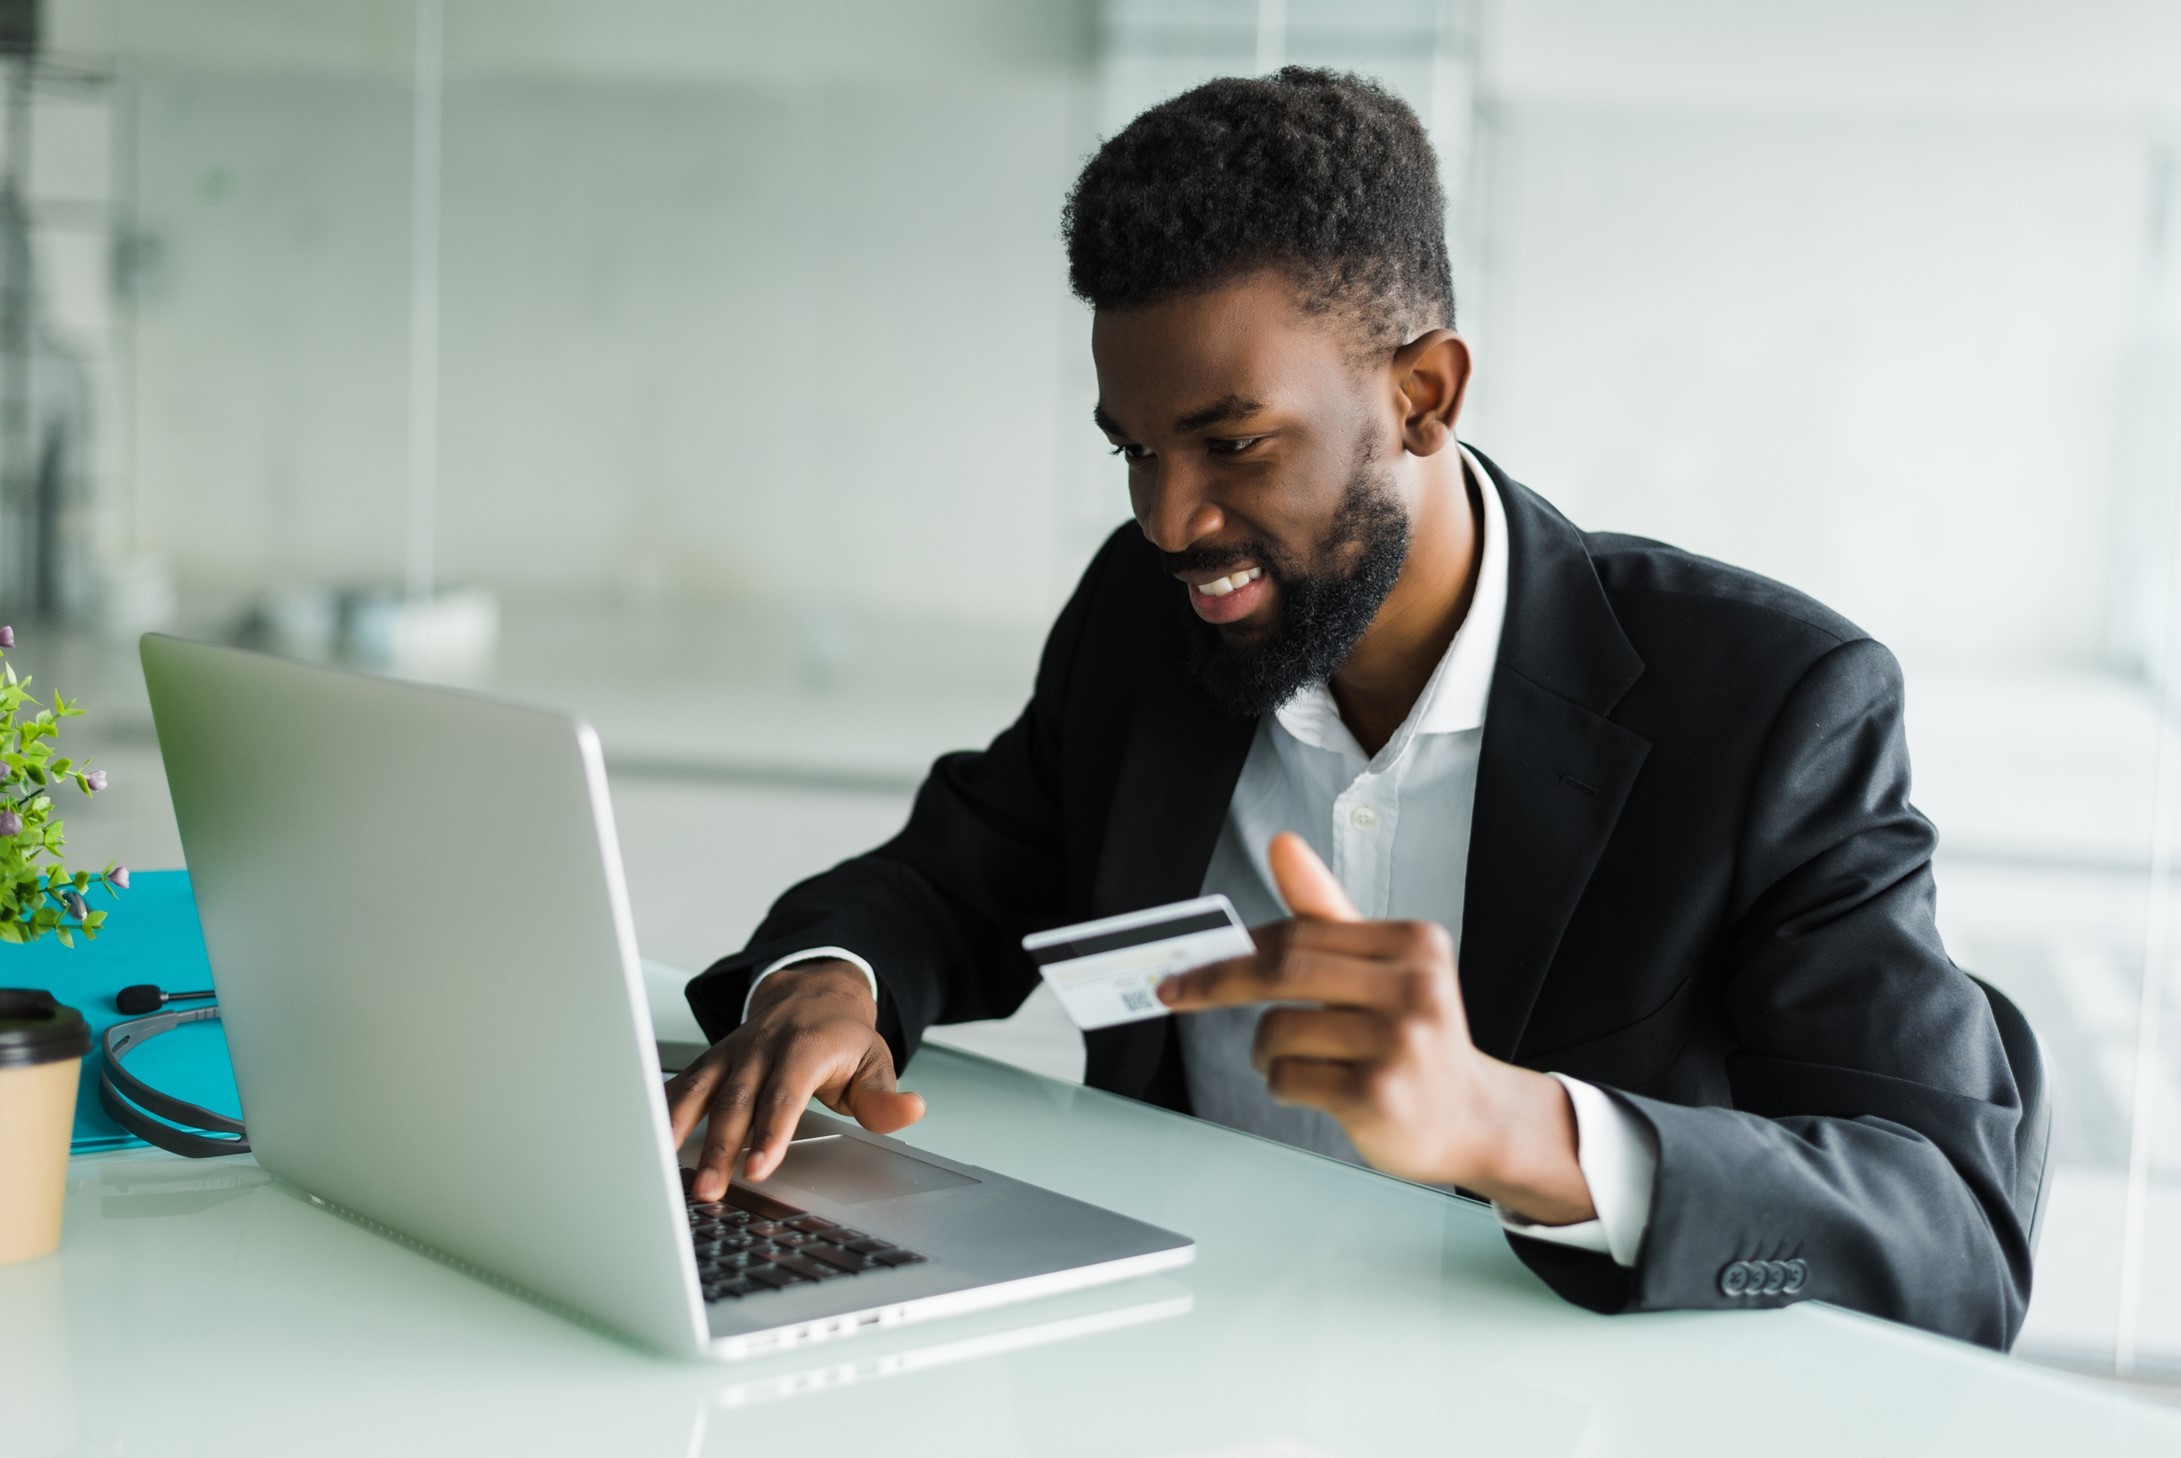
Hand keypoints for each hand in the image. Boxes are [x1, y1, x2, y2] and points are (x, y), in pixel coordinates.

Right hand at [665, 958, 925, 1201]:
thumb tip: (912, 1110)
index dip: (771, 1132)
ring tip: (664, 1168)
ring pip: (702, 1092)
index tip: (759, 1168)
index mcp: (806, 1046)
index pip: (785, 1094)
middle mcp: (763, 1046)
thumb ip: (884, 1097)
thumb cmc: (841, 1037)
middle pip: (737, 1101)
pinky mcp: (710, 1060)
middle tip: (710, 1187)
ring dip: (681, 1131)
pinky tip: (645, 1141)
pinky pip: (682, 1085)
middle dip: (721, 1147)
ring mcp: (732, 1052)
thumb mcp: (874, 1060)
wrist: (811, 993)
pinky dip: (661, 1111)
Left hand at [1157, 833, 1593, 1223]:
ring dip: (1264, 1050)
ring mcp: (1398, 1043)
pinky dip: (1280, 1082)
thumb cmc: (1413, 1038)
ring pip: (1278, 1029)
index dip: (1237, 946)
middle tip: (1180, 992)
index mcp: (1415, 944)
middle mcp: (1414, 988)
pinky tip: (1316, 1087)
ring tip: (1293, 1059)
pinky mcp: (1377, 1095)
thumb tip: (1283, 845)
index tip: (1191, 960)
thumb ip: (1327, 911)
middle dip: (1218, 981)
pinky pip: (1288, 1076)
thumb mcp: (1380, 967)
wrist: (1470, 1120)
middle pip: (1284, 970)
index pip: (1301, 931)